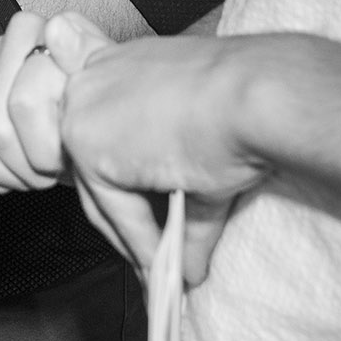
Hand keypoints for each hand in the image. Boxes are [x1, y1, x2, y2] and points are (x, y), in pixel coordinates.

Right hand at [0, 7, 100, 192]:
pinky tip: (23, 169)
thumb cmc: (99, 100)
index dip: (51, 143)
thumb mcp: (105, 78)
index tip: (74, 149)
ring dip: (15, 172)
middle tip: (59, 166)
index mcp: (29, 30)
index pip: (24, 104)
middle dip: (32, 164)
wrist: (90, 115)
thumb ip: (86, 50)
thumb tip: (57, 28)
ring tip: (44, 170)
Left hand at [56, 25, 277, 281]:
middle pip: (98, 171)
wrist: (256, 94)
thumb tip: (189, 261)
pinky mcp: (90, 147)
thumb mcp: (204, 151)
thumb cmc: (244, 102)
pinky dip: (142, 243)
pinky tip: (164, 267)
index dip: (129, 187)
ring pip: (103, 196)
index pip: (110, 138)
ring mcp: (84, 112)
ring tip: (162, 274)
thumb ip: (183, 204)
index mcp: (120, 66)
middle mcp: (92, 81)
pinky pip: (116, 211)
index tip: (149, 224)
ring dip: (134, 240)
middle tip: (153, 261)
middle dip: (128, 221)